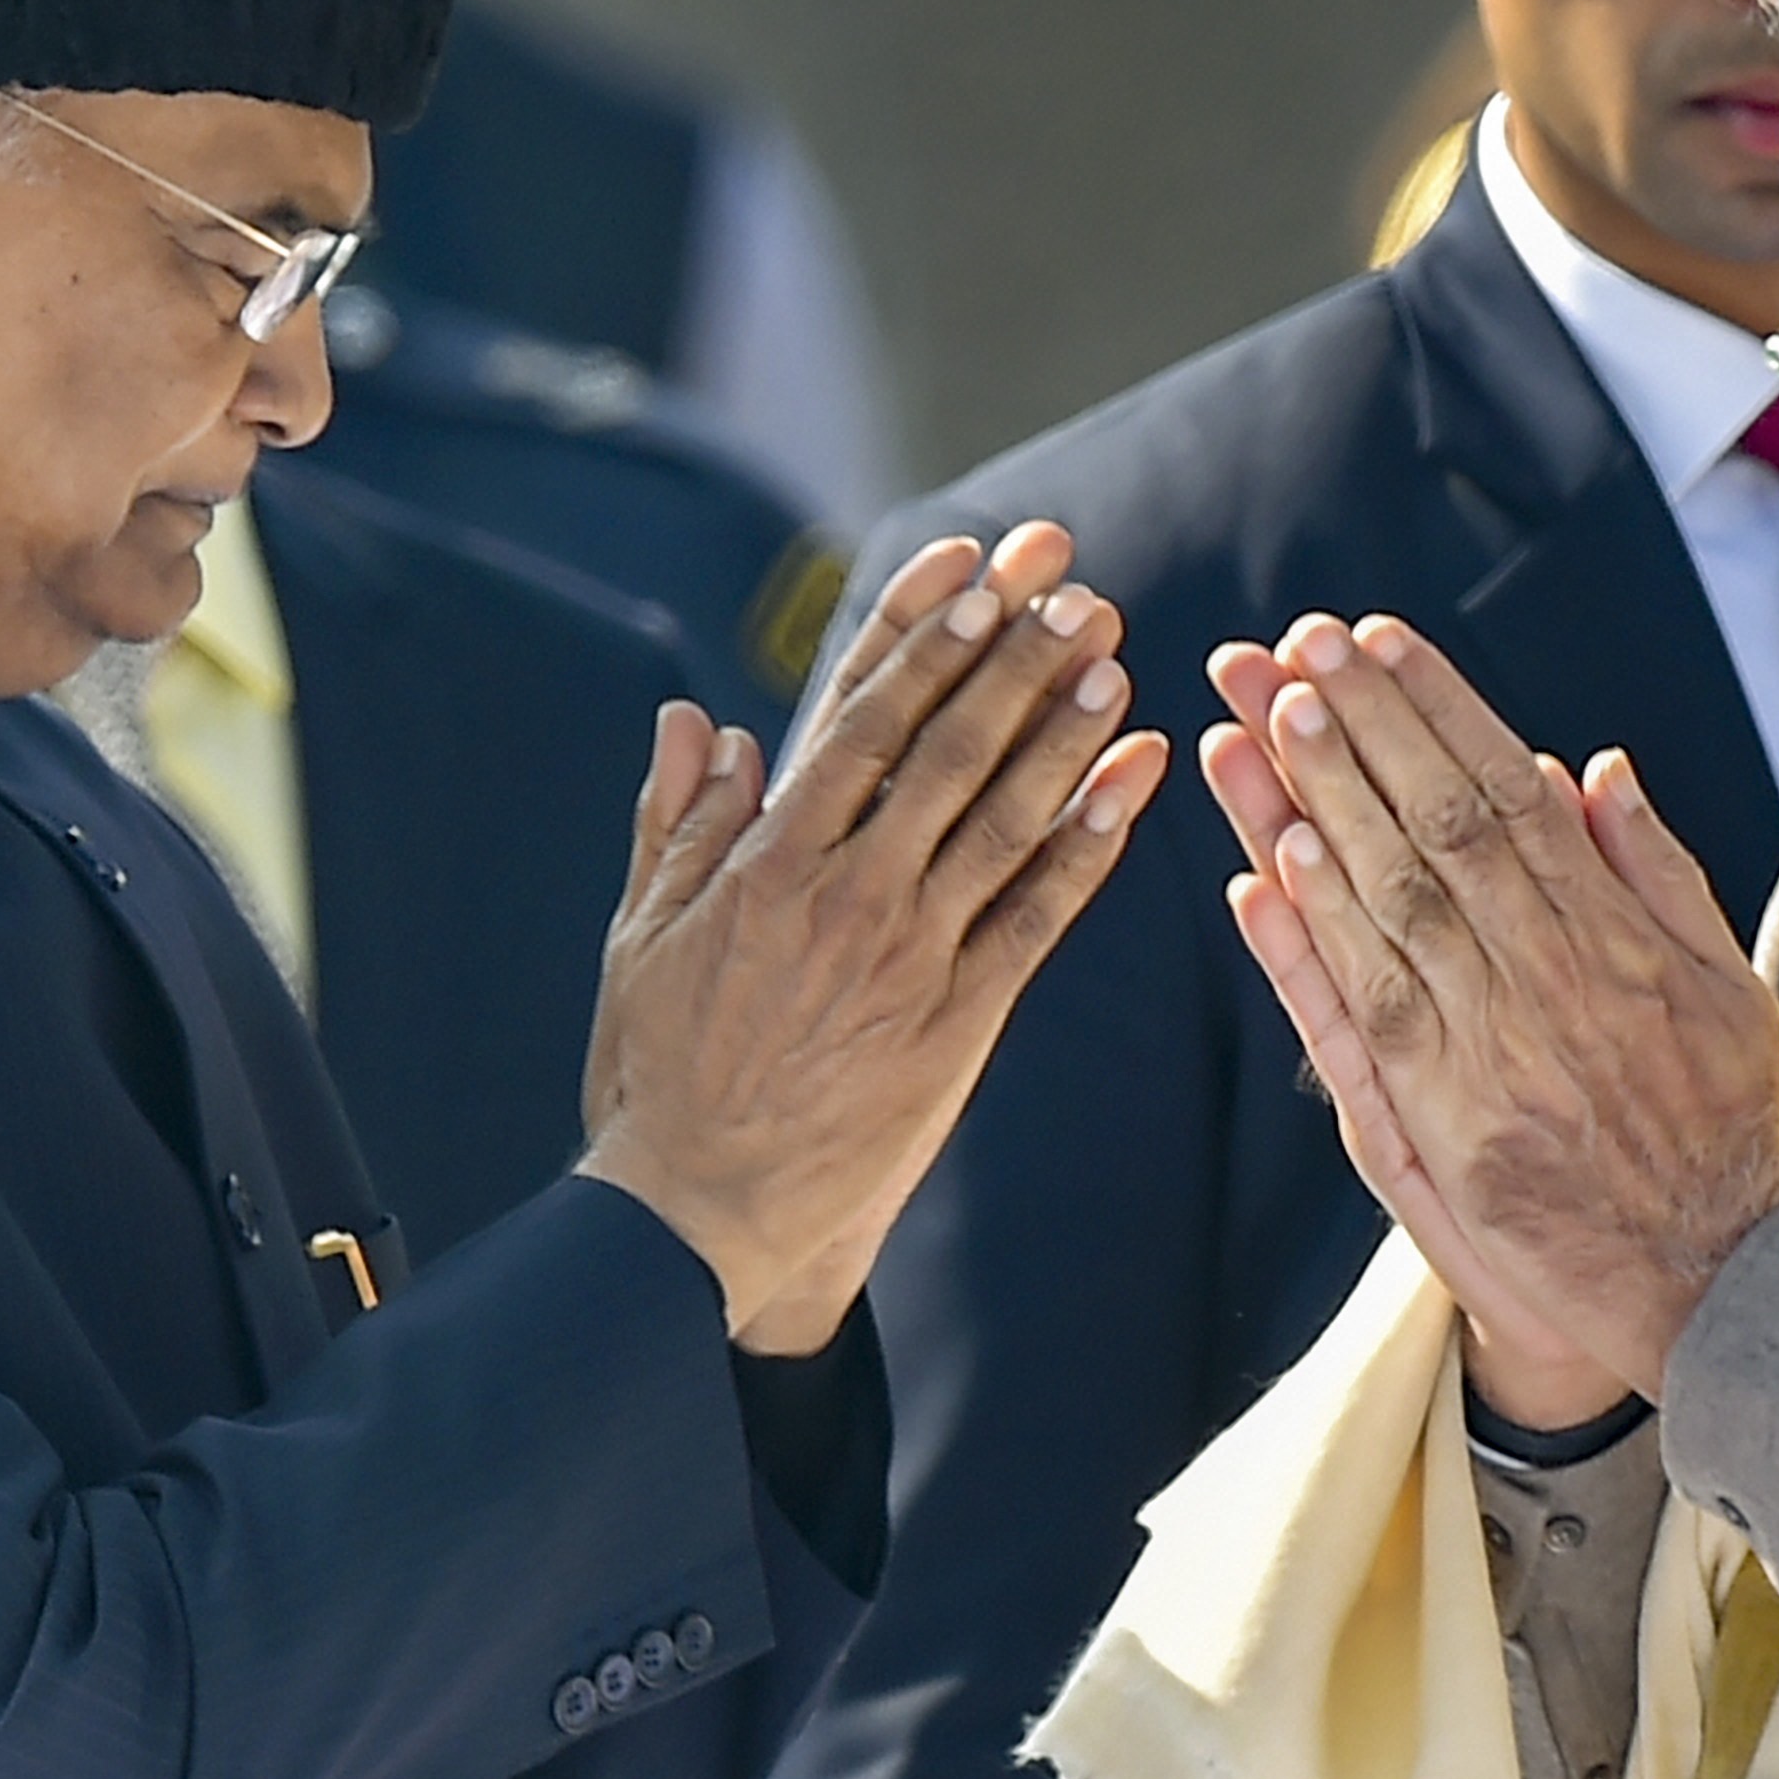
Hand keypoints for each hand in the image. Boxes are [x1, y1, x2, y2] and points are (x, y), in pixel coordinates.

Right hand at [584, 523, 1169, 1350]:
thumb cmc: (661, 1073)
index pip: (855, 715)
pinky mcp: (957, 1022)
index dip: (919, 633)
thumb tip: (700, 720)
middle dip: (1008, 655)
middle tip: (1070, 582)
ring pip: (999, 816)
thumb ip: (677, 823)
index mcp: (764, 859)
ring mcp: (905, 955)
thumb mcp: (644, 936)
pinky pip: (1036, 915)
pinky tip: (1135, 779)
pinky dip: (1088, 841)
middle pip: (941, 746)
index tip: (971, 564)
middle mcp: (842, 891)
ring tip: (1111, 652)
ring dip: (1059, 729)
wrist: (699, 1214)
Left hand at [1198, 611, 1778, 1418]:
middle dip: (1360, 730)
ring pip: (1390, 906)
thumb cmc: (1721, 1127)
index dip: (1435, 710)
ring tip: (1259, 719)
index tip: (1374, 638)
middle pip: (1435, 828)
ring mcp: (1488, 1058)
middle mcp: (1547, 985)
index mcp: (1615, 939)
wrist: (1710, 1287)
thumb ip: (1658, 875)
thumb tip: (1590, 767)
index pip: (1506, 793)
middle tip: (1288, 647)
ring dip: (1320, 808)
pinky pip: (1366, 1018)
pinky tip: (1271, 866)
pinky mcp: (1442, 1131)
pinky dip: (1318, 941)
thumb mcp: (1726, 986)